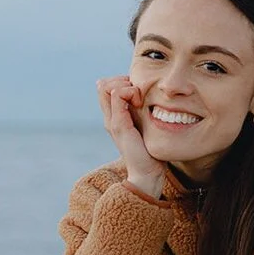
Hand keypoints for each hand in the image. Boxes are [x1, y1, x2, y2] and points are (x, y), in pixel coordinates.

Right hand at [96, 76, 166, 193]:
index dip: (120, 82)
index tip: (138, 92)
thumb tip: (145, 96)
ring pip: (107, 86)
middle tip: (139, 93)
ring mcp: (111, 121)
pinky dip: (130, 91)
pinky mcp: (119, 125)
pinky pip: (118, 95)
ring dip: (126, 85)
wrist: (147, 173)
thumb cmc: (150, 151)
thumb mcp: (144, 126)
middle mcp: (109, 118)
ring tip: (139, 98)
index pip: (106, 87)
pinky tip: (140, 103)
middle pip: (103, 85)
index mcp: (114, 117)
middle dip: (121, 81)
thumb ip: (141, 113)